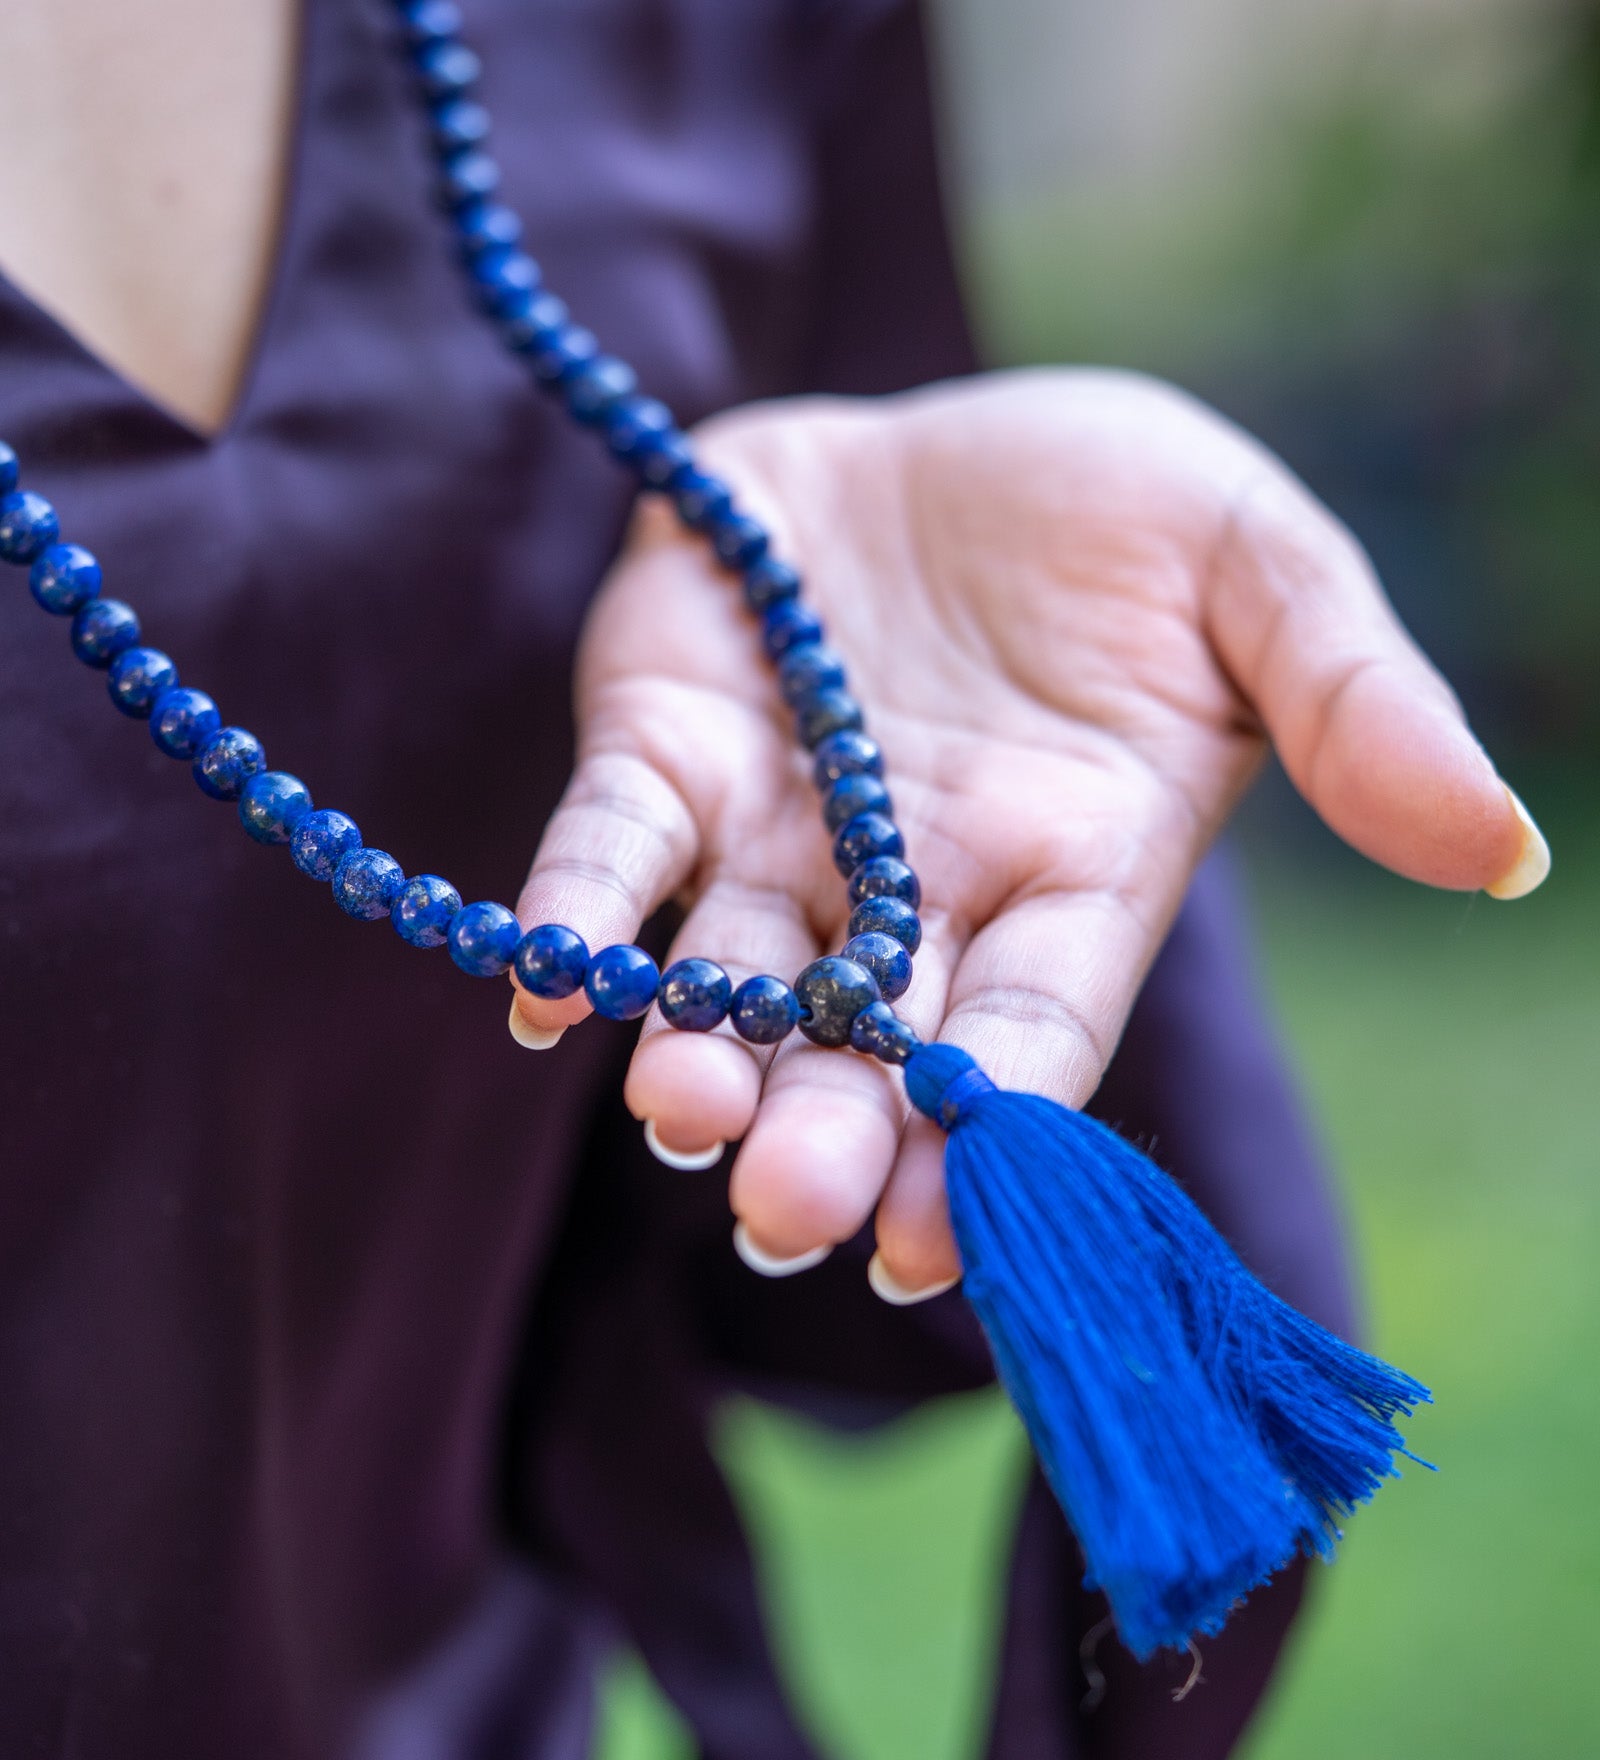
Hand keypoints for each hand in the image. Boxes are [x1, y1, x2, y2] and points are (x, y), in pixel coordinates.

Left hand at [511, 369, 1545, 1292]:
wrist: (941, 430)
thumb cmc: (1112, 512)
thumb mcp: (1259, 572)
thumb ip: (1356, 704)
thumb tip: (1503, 849)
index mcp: (1066, 874)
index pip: (1031, 1036)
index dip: (993, 1142)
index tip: (951, 1249)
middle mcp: (911, 890)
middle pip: (867, 1046)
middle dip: (830, 1131)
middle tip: (795, 1205)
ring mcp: (779, 831)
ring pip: (727, 977)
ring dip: (693, 1053)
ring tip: (679, 1116)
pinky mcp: (664, 746)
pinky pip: (611, 843)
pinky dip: (578, 910)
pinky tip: (544, 982)